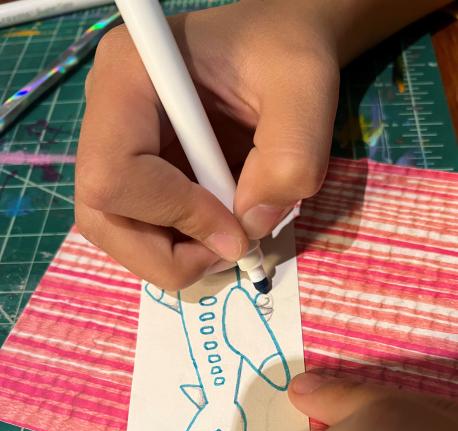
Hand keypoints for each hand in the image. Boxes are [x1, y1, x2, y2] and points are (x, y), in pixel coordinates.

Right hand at [76, 0, 339, 288]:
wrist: (275, 47)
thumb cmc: (285, 51)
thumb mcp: (306, 88)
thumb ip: (290, 158)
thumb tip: (249, 226)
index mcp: (128, 78)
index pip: (115, 174)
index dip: (176, 215)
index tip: (237, 228)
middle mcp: (106, 114)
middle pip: (99, 214)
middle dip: (164, 255)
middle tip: (226, 252)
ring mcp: (116, 145)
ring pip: (114, 230)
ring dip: (173, 257)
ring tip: (227, 241)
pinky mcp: (135, 170)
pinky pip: (137, 227)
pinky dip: (178, 247)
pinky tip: (217, 229)